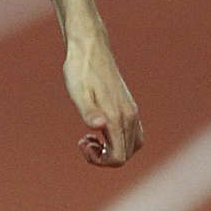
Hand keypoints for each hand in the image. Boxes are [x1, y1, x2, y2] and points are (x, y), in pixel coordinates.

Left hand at [64, 37, 143, 167]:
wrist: (90, 48)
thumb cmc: (80, 71)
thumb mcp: (78, 92)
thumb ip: (88, 111)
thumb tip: (98, 126)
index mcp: (117, 118)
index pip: (119, 158)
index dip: (100, 161)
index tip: (83, 142)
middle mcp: (130, 117)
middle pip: (126, 155)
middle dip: (103, 157)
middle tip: (83, 140)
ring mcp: (132, 112)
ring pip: (131, 146)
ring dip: (112, 149)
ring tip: (90, 137)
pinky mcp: (129, 107)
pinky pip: (132, 135)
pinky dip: (117, 140)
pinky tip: (99, 129)